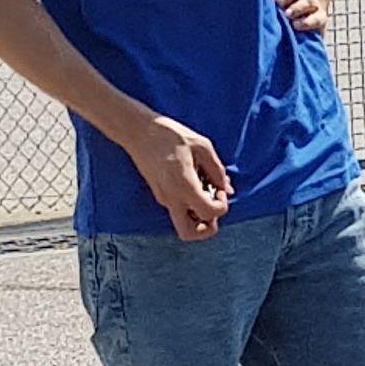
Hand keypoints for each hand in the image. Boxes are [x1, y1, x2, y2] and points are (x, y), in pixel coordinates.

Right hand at [108, 106, 234, 240]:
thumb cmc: (170, 135)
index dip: (221, 205)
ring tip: (204, 192)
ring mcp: (163, 199)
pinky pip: (178, 209)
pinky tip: (193, 182)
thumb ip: (217, 170)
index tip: (219, 188)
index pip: (209, 213)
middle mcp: (172, 198)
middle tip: (212, 205)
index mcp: (184, 186)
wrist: (138, 131)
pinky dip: (190, 203)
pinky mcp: (159, 195)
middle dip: (206, 228)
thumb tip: (226, 189)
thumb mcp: (202, 146)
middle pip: (189, 234)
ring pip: (182, 224)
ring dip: (198, 216)